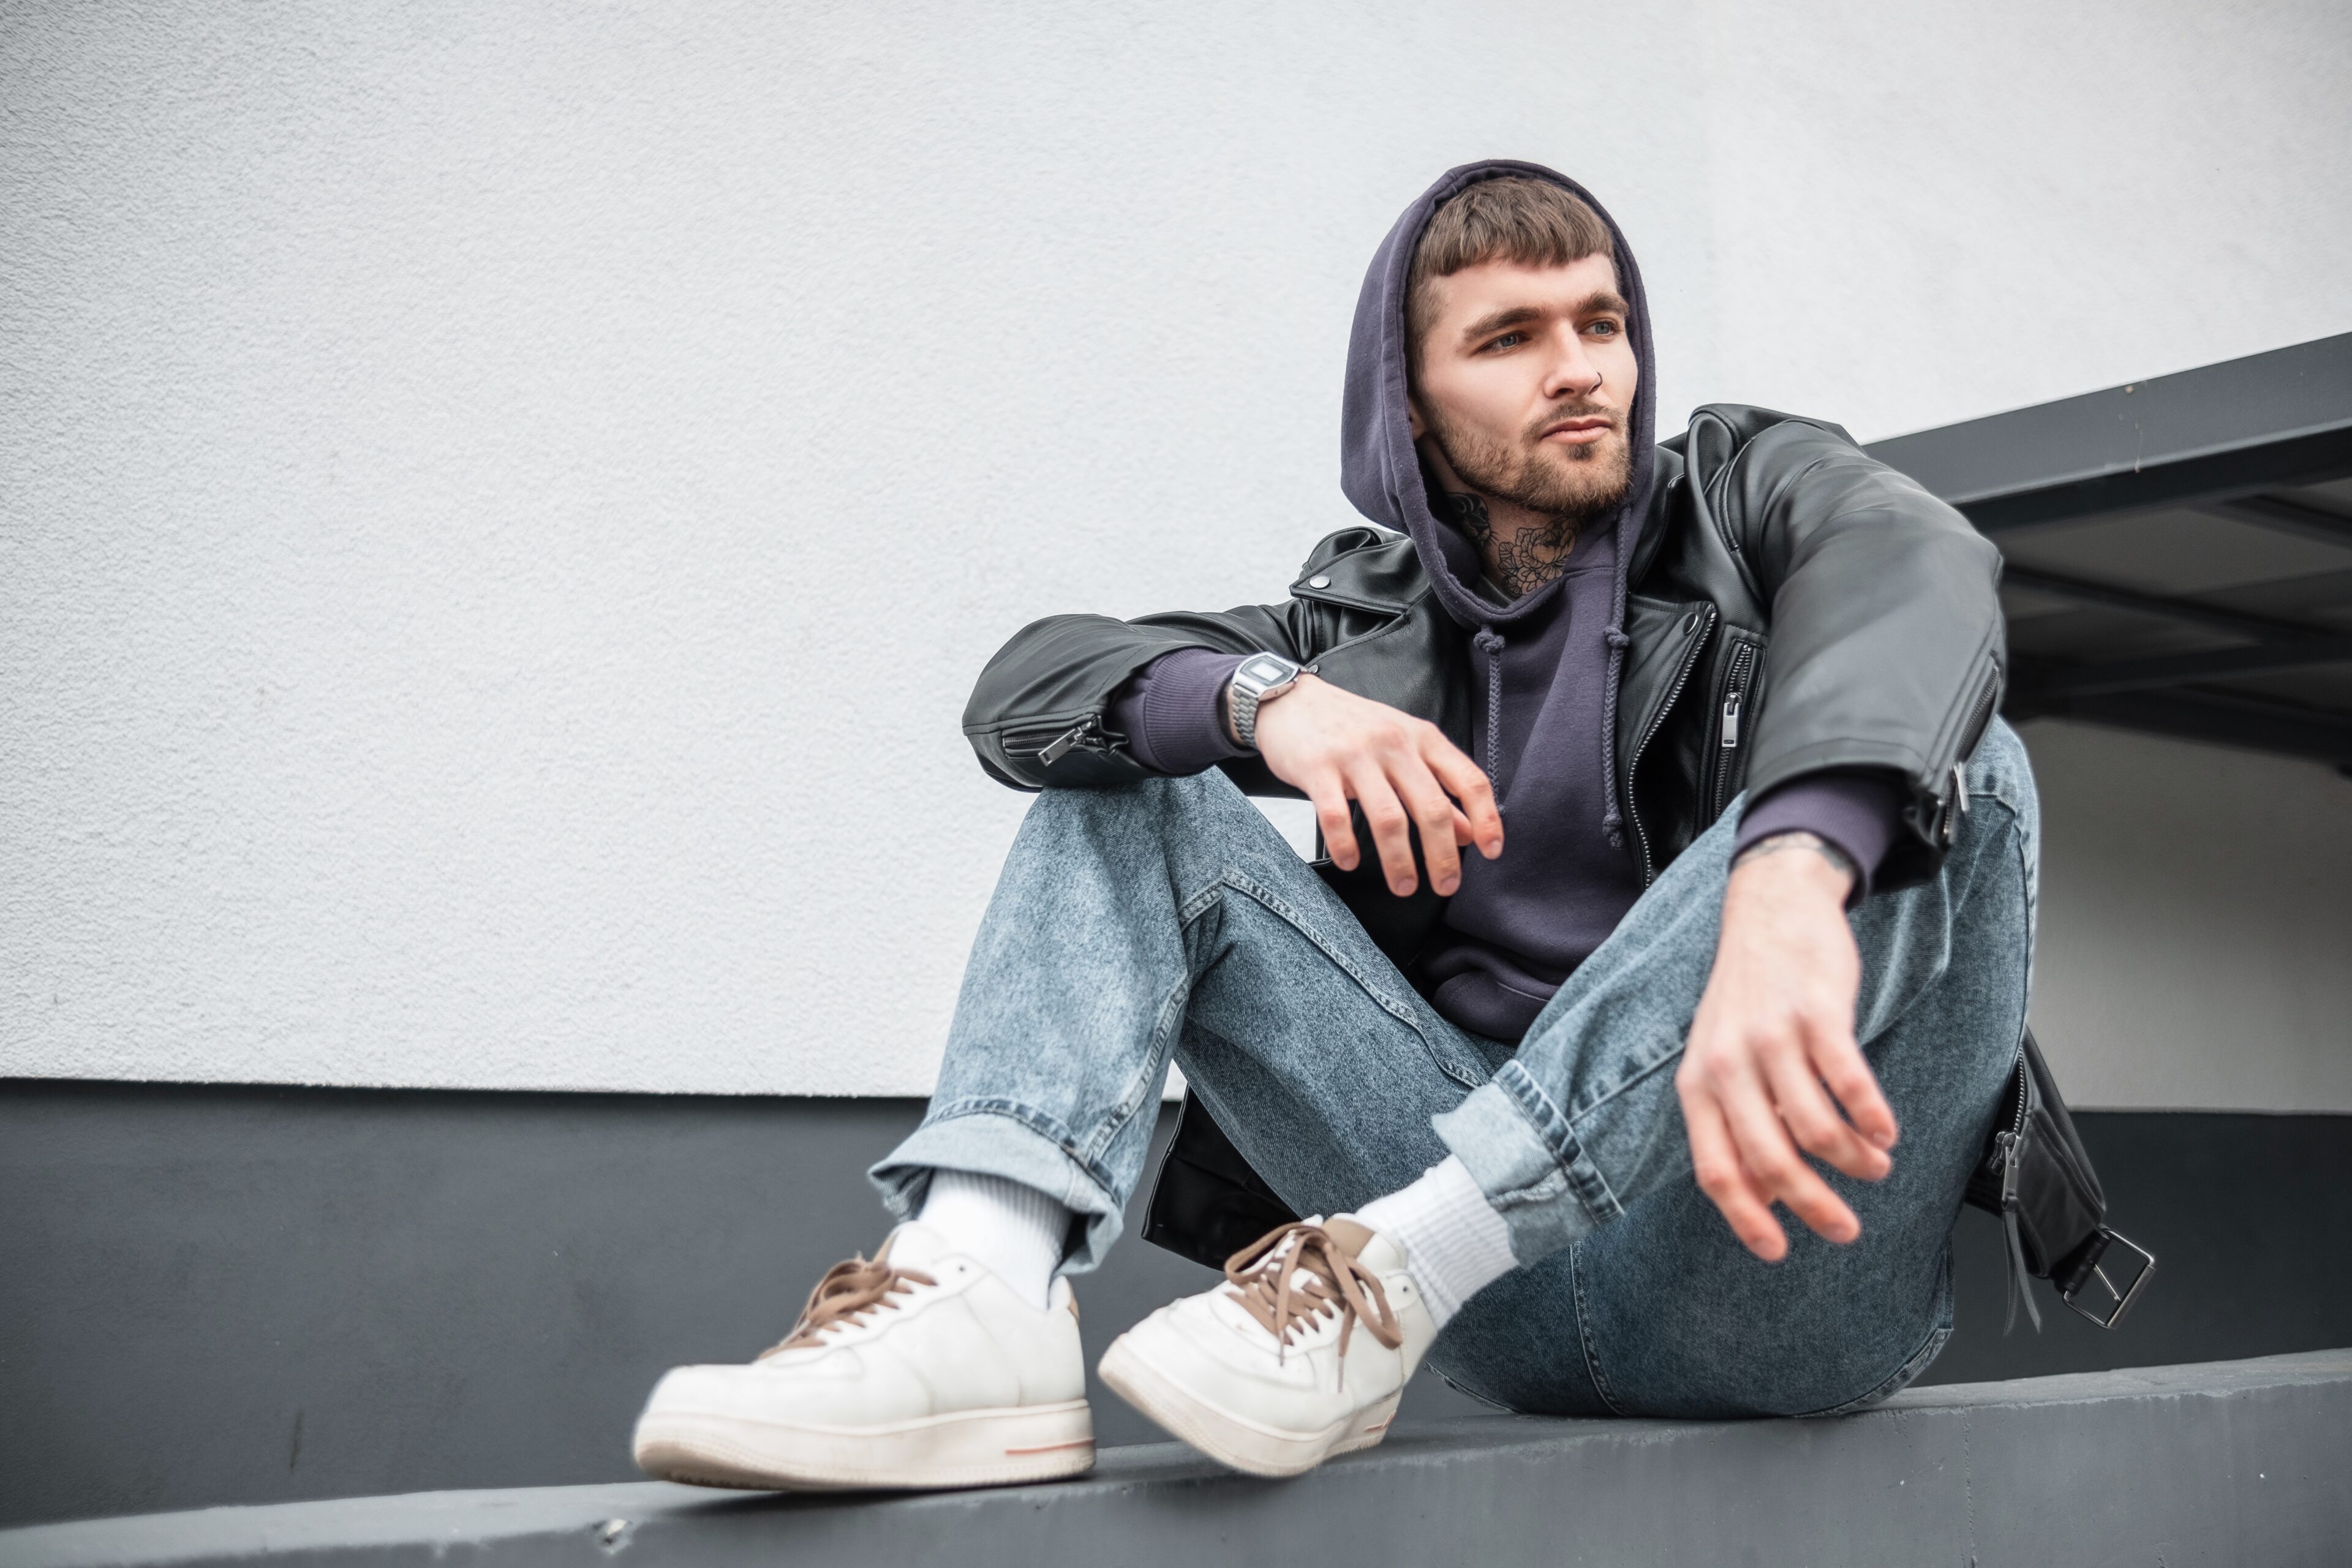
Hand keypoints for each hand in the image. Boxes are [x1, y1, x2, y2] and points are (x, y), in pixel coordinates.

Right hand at [1244, 673, 1502, 896]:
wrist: (1290, 700)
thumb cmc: (1350, 726)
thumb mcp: (1402, 746)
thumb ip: (1436, 786)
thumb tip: (1467, 831)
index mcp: (1421, 738)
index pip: (1468, 779)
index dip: (1486, 818)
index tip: (1491, 851)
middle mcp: (1393, 743)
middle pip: (1431, 807)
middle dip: (1442, 856)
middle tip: (1445, 886)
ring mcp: (1355, 755)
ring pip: (1388, 818)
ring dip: (1399, 861)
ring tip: (1404, 886)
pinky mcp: (1317, 768)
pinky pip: (1335, 817)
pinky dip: (1346, 846)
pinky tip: (1350, 863)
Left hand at [1675, 835, 1898, 1261]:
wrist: (1768, 909)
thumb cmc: (1748, 997)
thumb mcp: (1720, 1058)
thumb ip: (1736, 1122)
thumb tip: (1763, 1195)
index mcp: (1698, 1084)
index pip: (1716, 1169)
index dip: (1746, 1218)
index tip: (1777, 1252)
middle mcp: (1728, 1065)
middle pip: (1772, 1160)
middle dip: (1814, 1206)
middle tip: (1846, 1230)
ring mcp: (1771, 1039)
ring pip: (1817, 1129)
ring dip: (1853, 1163)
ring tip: (1874, 1168)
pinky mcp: (1817, 1014)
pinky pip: (1850, 1083)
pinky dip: (1873, 1118)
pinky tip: (1885, 1132)